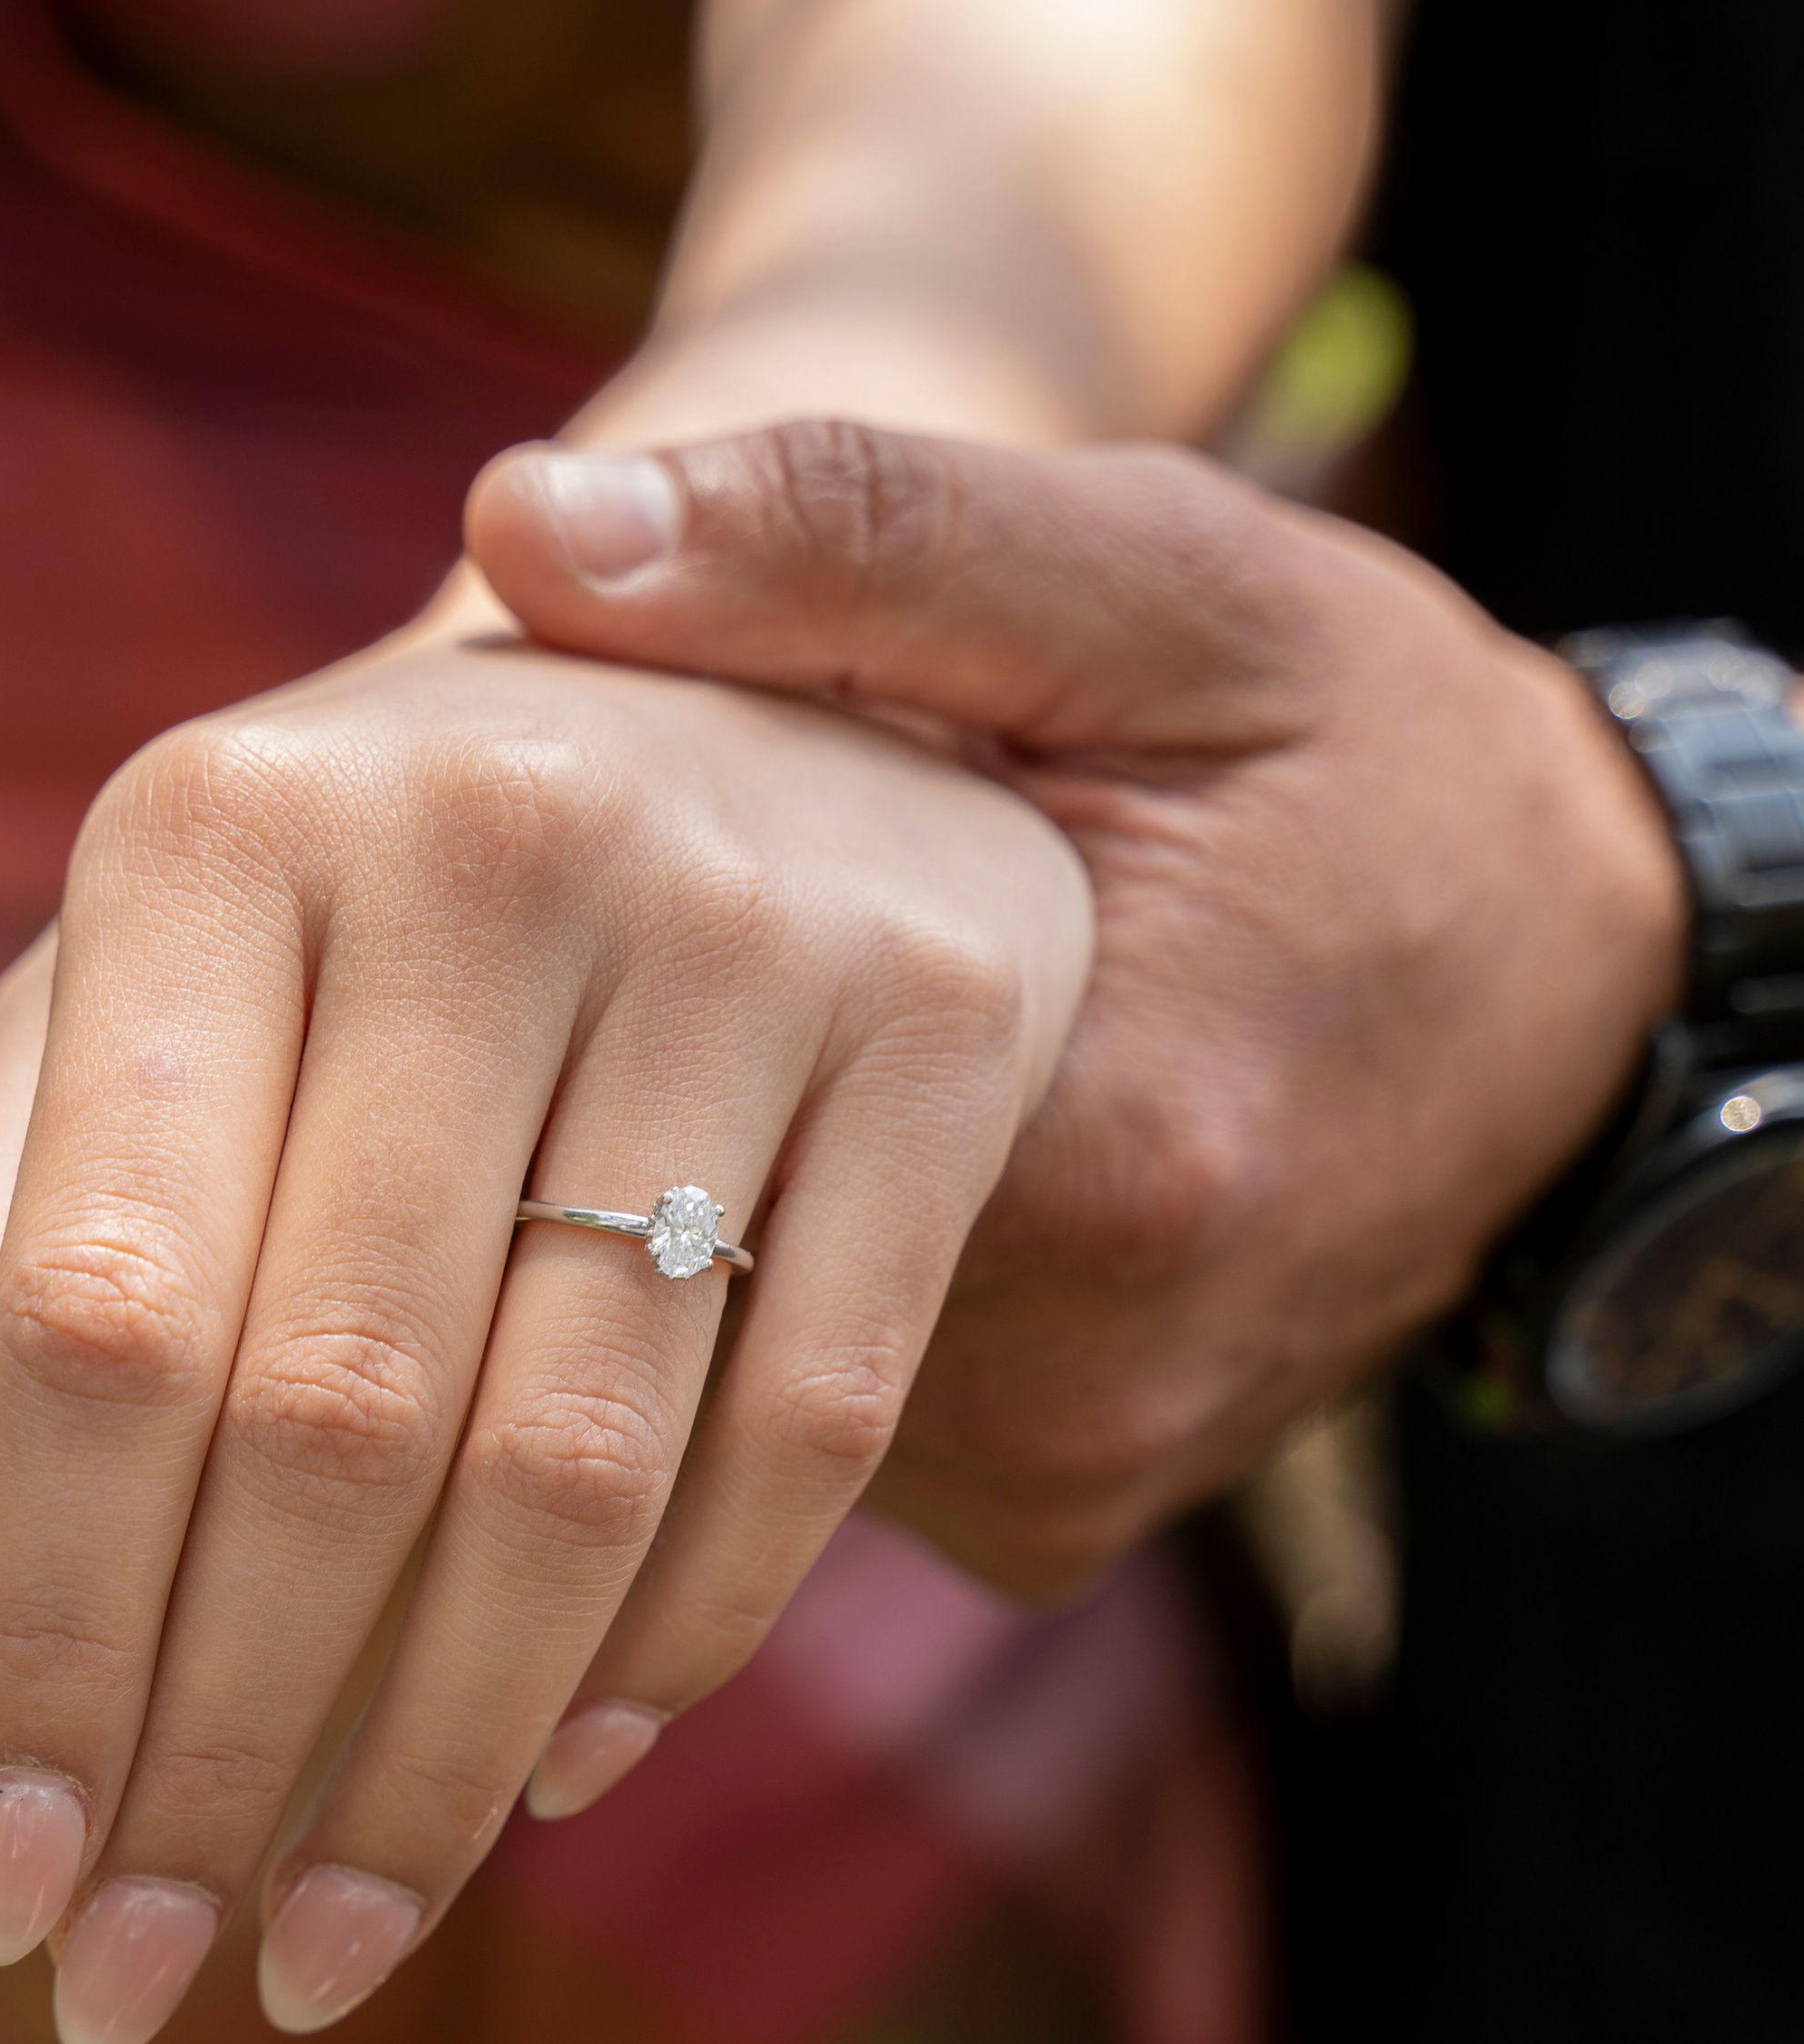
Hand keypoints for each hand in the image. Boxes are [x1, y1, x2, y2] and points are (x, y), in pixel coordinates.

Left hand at [0, 640, 1089, 2043]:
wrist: (747, 688)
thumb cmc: (381, 899)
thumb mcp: (169, 995)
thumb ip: (19, 1212)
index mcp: (228, 824)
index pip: (109, 1314)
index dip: (51, 1629)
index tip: (4, 1880)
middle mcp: (495, 841)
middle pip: (335, 1419)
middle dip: (223, 1752)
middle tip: (145, 1984)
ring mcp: (756, 924)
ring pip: (576, 1458)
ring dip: (437, 1761)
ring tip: (323, 1943)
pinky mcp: (951, 1025)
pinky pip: (803, 1422)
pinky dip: (676, 1637)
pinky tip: (555, 1772)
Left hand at [465, 424, 1688, 1593]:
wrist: (1566, 980)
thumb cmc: (1351, 747)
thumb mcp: (1142, 585)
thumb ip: (851, 542)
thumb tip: (529, 519)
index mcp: (1095, 1146)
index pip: (667, 1144)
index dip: (528, 1022)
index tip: (477, 911)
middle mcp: (1077, 1376)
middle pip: (671, 1293)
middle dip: (576, 1143)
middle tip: (547, 987)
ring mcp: (1063, 1480)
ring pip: (717, 1385)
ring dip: (658, 1235)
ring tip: (673, 1063)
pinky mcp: (1048, 1524)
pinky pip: (812, 1442)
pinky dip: (763, 1311)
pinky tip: (783, 1169)